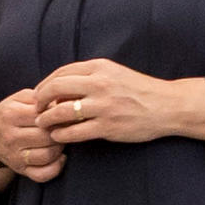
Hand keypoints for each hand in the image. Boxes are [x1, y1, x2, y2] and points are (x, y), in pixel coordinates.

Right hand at [0, 87, 64, 188]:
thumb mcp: (19, 99)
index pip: (43, 116)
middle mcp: (11, 136)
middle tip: (65, 128)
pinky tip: (59, 158)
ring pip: (47, 155)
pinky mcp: (20, 169)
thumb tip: (61, 103)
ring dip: (60, 148)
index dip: (58, 115)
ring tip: (60, 141)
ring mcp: (14, 155)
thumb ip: (39, 97)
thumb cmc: (10, 114)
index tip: (64, 115)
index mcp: (11, 114)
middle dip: (61, 132)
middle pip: (47, 136)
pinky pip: (42, 174)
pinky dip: (56, 168)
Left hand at [35, 59, 204, 149]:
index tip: (39, 94)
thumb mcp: (115, 73)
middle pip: (56, 88)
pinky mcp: (107, 126)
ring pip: (61, 111)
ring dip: (47, 119)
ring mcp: (103, 106)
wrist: (167, 106)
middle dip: (40, 100)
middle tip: (36, 109)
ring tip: (43, 124)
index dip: (45, 84)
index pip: (61, 72)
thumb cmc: (139, 90)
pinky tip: (59, 136)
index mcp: (100, 68)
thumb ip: (90, 76)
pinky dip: (61, 135)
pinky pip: (75, 132)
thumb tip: (61, 85)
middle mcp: (99, 84)